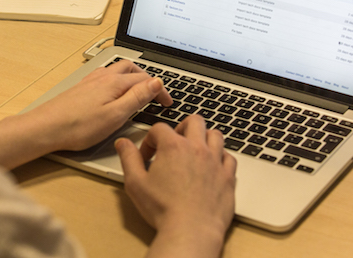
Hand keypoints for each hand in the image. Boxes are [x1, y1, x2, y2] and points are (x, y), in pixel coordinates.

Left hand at [0, 60, 171, 168]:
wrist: (46, 128)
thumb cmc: (78, 126)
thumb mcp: (115, 115)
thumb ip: (137, 97)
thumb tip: (156, 82)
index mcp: (114, 82)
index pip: (146, 80)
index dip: (160, 91)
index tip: (168, 103)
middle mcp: (102, 77)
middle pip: (131, 68)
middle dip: (147, 77)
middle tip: (156, 92)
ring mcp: (90, 81)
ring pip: (116, 71)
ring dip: (131, 76)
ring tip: (138, 89)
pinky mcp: (81, 89)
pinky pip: (105, 77)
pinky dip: (117, 81)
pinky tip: (113, 92)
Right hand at [115, 116, 236, 257]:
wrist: (191, 231)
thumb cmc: (164, 210)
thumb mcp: (135, 183)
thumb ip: (128, 158)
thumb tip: (123, 143)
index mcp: (173, 147)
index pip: (160, 128)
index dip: (150, 140)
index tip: (147, 156)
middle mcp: (197, 149)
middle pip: (194, 121)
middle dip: (182, 127)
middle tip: (174, 143)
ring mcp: (215, 162)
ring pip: (215, 135)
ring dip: (204, 138)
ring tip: (195, 151)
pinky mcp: (227, 177)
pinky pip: (229, 157)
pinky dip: (221, 157)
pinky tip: (212, 166)